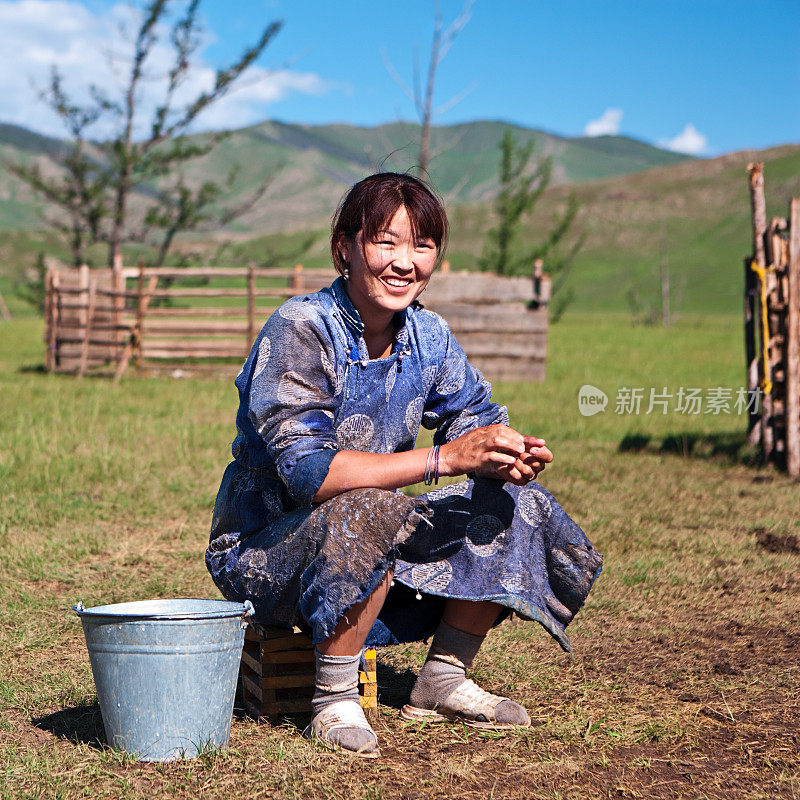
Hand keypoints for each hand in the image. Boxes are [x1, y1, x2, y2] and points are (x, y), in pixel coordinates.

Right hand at [438, 425, 552, 485]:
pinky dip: (502, 457)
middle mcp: (481, 436)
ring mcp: (478, 446)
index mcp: (482, 432)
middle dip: (517, 439)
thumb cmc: (460, 452)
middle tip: (528, 447)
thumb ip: (488, 440)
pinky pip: (491, 455)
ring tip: (521, 452)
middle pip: (502, 432)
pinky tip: (511, 461)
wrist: (443, 458)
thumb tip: (503, 442)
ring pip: (498, 440)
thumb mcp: (475, 442)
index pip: (503, 429)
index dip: (518, 435)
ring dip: (511, 445)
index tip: (532, 441)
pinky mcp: (475, 457)